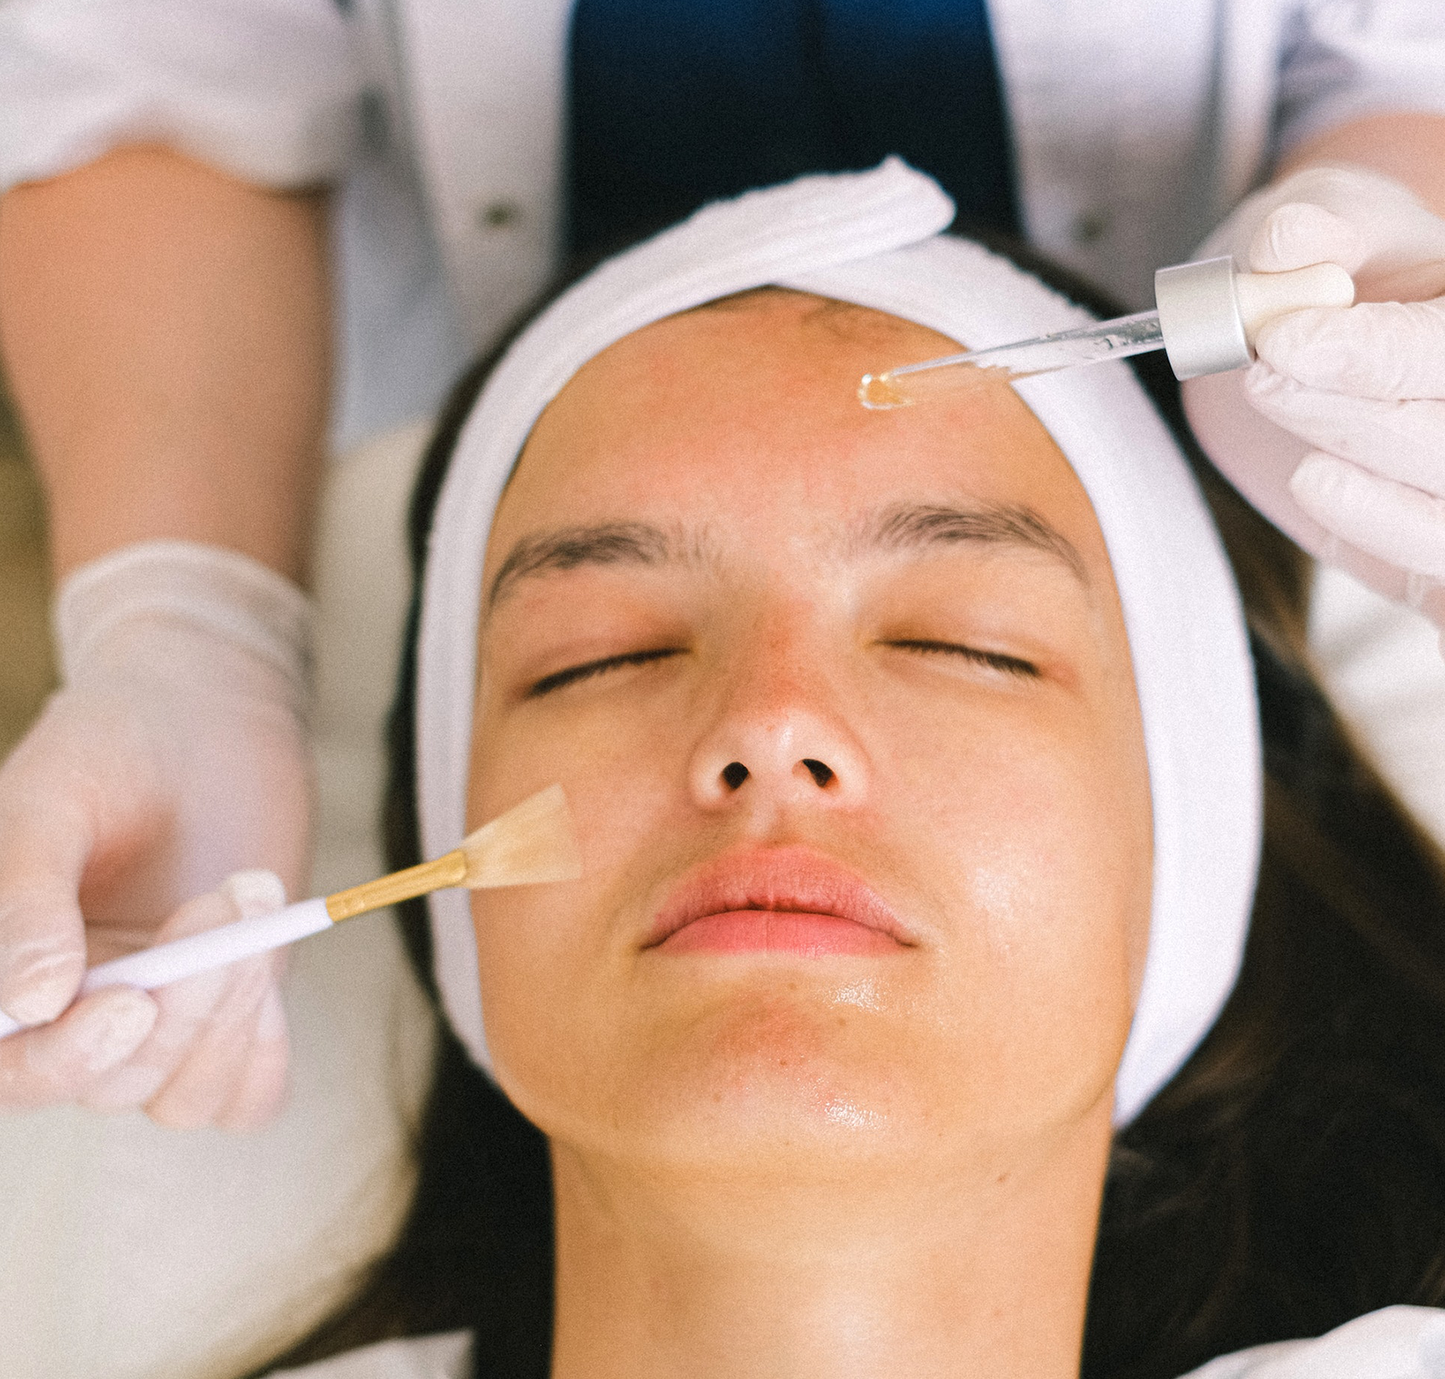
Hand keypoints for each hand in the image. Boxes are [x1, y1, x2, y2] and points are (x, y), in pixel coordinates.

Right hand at [0, 541, 313, 1126]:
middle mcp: (73, 1013)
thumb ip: (26, 895)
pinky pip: (245, 1096)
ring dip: (230, 1010)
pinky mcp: (231, 1012)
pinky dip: (262, 1052)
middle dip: (178, 1008)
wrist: (207, 712)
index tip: (128, 1003)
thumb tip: (31, 1002)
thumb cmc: (113, 743)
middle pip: (107, 1084)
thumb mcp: (51, 799)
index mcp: (7, 973)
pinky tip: (266, 966)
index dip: (61, 1060)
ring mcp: (157, 1019)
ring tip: (251, 891)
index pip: (10, 1067)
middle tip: (223, 901)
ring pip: (181, 1095)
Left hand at [1182, 166, 1444, 634]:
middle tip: (1263, 378)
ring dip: (1362, 486)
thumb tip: (1288, 242)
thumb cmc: (1344, 272)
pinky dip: (1380, 537)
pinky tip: (1317, 485)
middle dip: (1351, 414)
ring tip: (1292, 441)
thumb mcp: (1332, 225)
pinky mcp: (1438, 556)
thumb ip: (1315, 229)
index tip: (1282, 338)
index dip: (1374, 352)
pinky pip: (1430, 572)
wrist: (1321, 340)